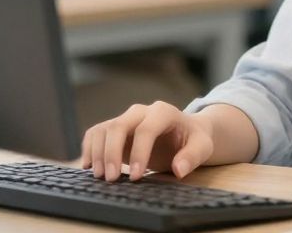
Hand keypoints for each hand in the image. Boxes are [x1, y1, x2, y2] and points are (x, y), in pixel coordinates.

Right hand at [80, 101, 214, 181]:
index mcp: (163, 112)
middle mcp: (141, 112)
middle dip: (112, 153)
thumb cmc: (193, 139)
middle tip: (112, 179)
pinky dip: (89, 148)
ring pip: (103, 129)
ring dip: (98, 153)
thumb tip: (179, 169)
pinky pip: (95, 133)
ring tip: (101, 177)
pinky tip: (89, 167)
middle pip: (118, 126)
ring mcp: (125, 118)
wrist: (185, 131)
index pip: (146, 129)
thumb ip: (192, 157)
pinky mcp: (115, 128)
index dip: (140, 153)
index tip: (137, 177)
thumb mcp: (202, 147)